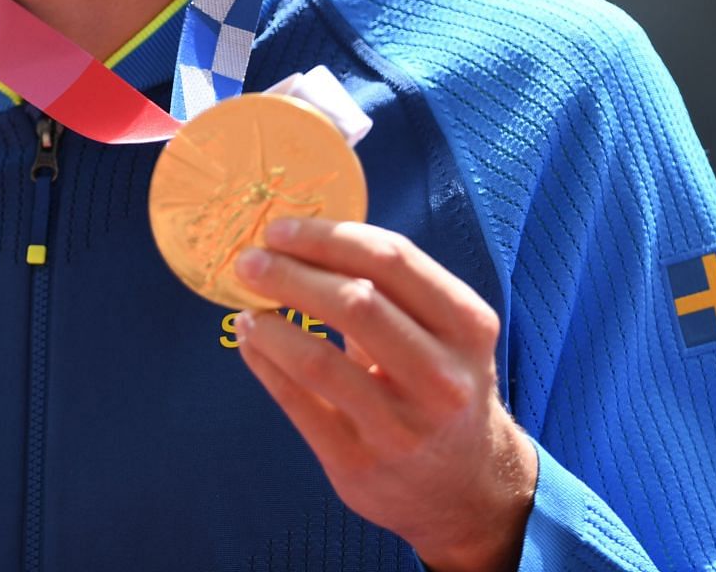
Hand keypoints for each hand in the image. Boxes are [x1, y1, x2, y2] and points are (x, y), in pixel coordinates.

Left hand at [232, 217, 536, 571]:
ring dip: (270, 323)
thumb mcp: (445, 334)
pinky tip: (252, 340)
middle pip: (355, 303)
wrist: (466, 487)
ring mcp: (401, 426)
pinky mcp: (359, 464)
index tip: (280, 228)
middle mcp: (441, 377)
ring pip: (318, 360)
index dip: (328, 236)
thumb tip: (299, 240)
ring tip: (247, 305)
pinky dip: (264, 362)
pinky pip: (297, 403)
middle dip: (290, 273)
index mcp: (467, 326)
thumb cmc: (440, 385)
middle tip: (249, 261)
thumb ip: (390, 288)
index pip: (392, 259)